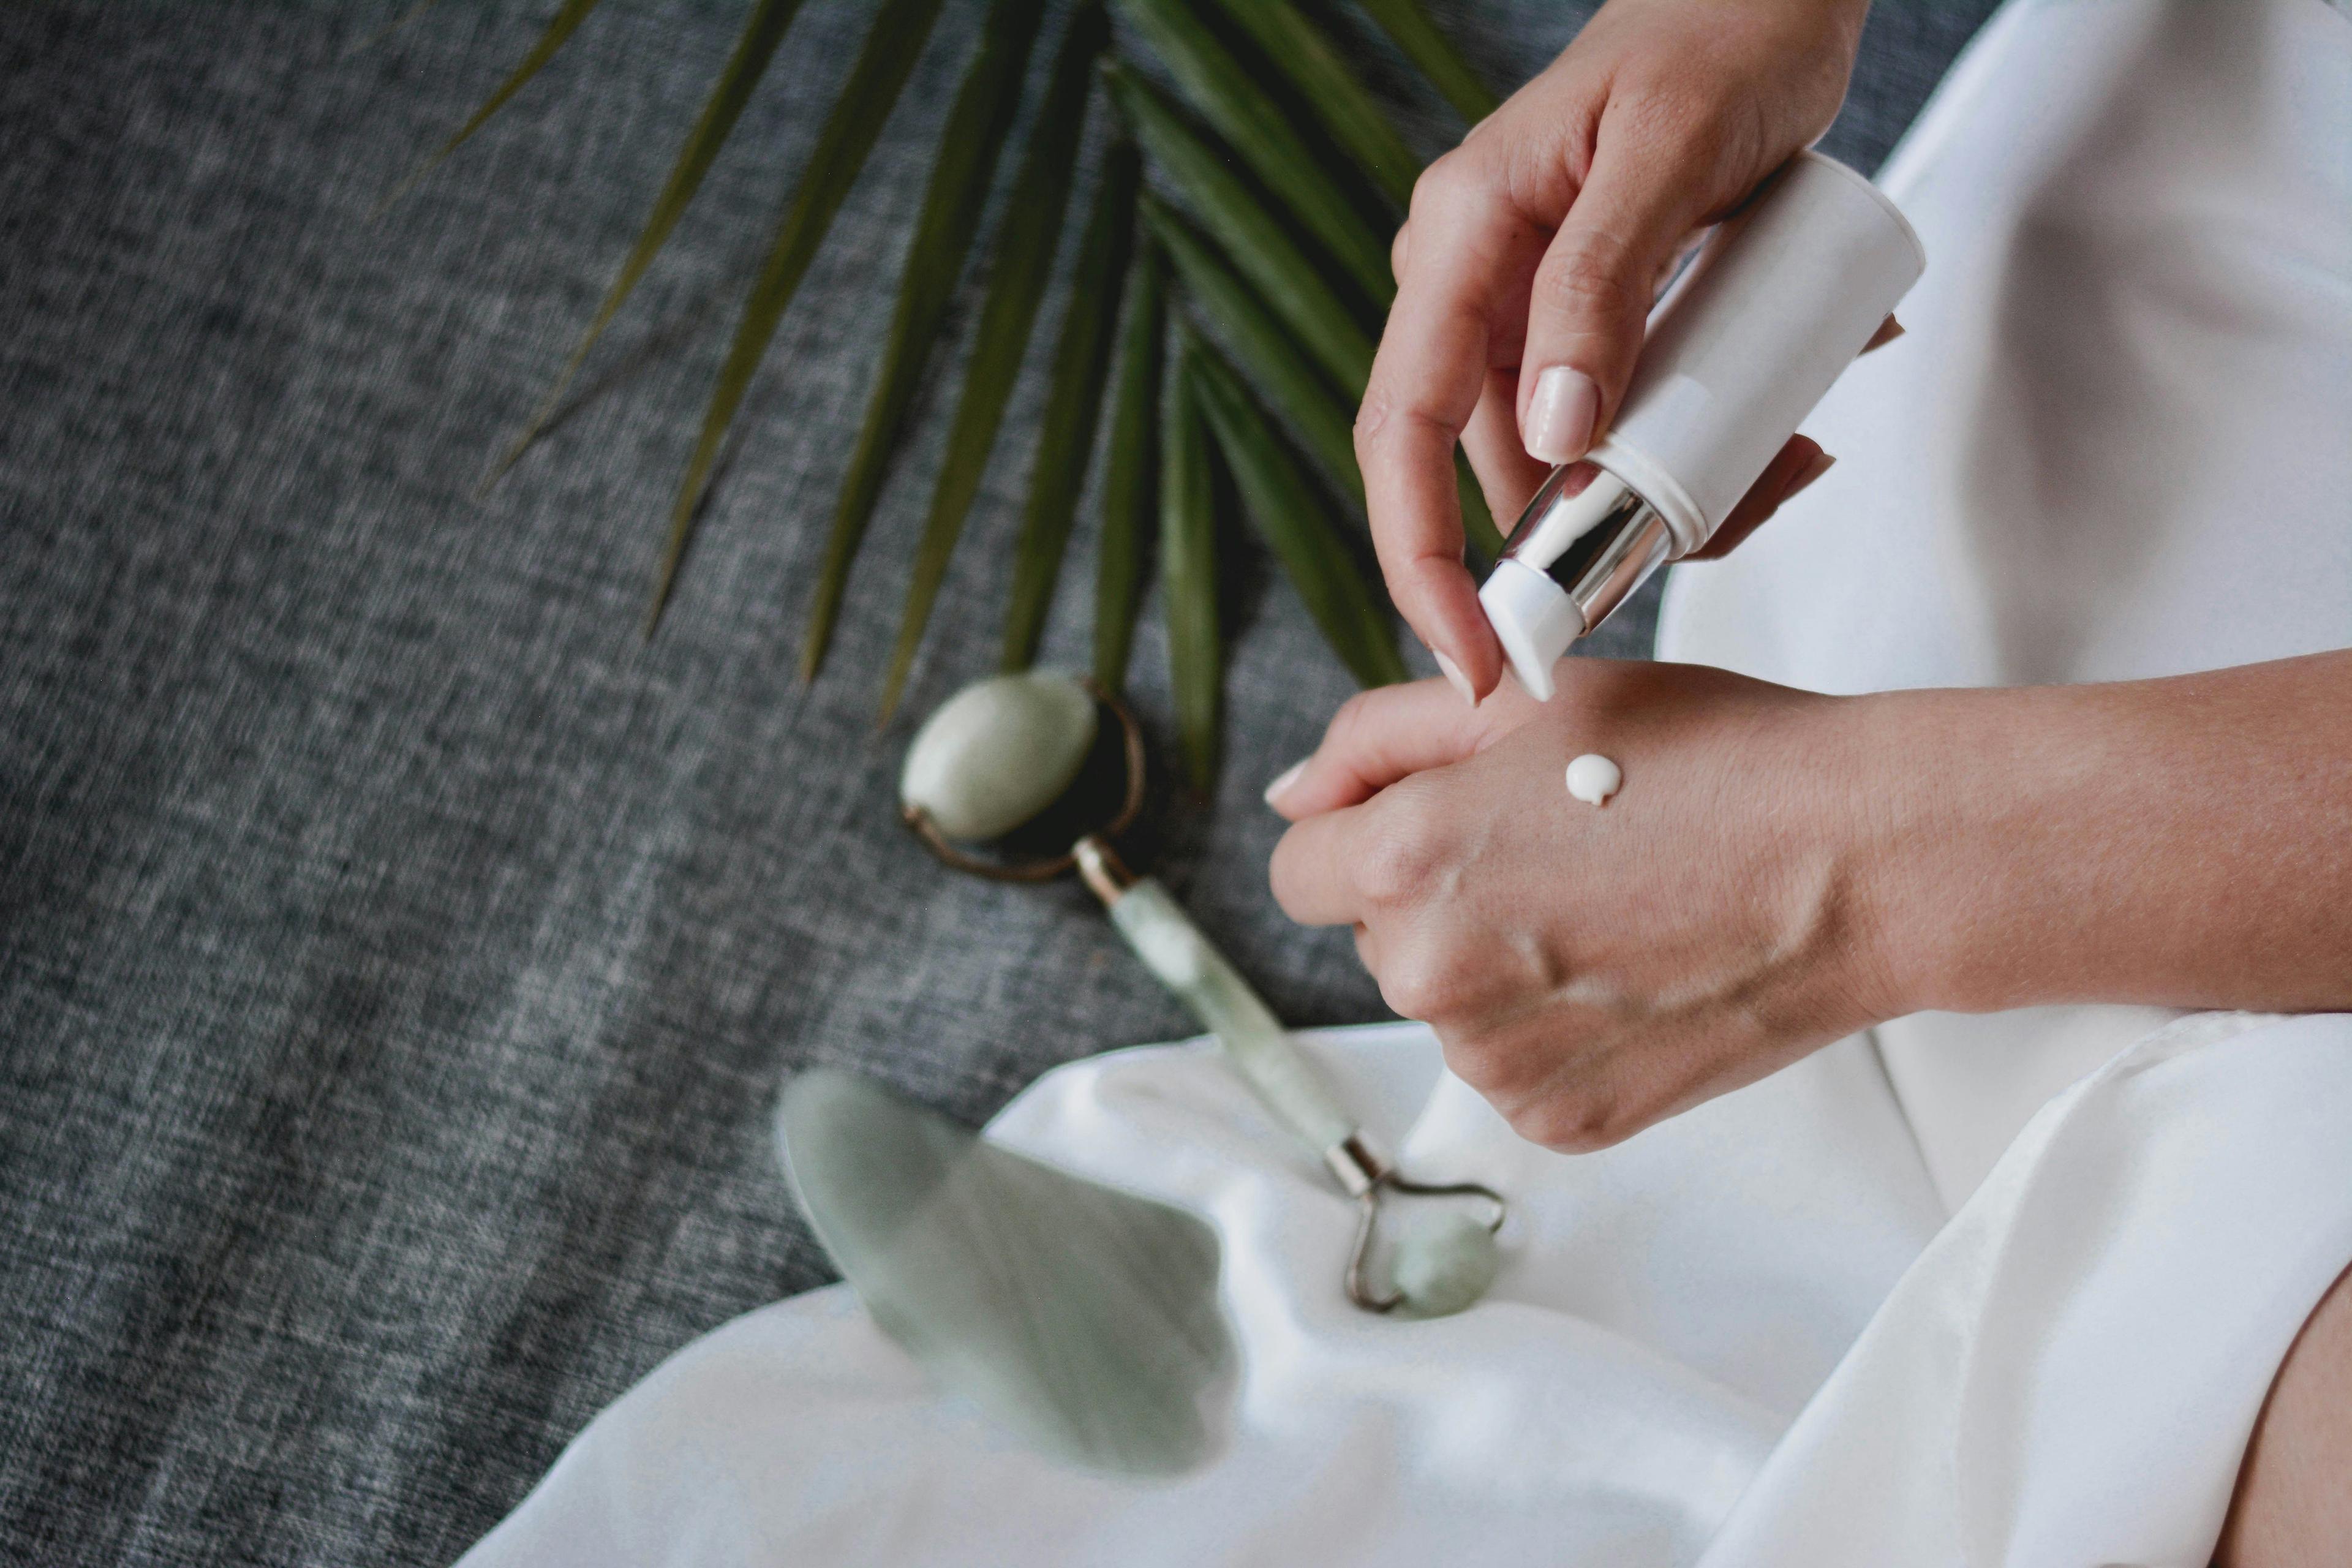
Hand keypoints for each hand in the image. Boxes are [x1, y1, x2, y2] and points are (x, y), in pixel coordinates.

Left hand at [1265, 661, 1902, 1151]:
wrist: (1859, 862)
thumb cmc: (1711, 759)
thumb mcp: (1527, 698)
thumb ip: (1378, 739)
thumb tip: (1293, 797)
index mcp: (1404, 864)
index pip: (1302, 868)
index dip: (1364, 830)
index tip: (1444, 816)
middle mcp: (1430, 979)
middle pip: (1378, 937)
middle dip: (1442, 891)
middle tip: (1567, 846)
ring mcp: (1498, 1064)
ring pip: (1450, 1004)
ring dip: (1502, 961)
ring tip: (1620, 904)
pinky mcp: (1562, 1119)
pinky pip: (1517, 1064)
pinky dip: (1559, 1025)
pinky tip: (1639, 968)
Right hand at [1358, 0, 1871, 699]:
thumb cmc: (1723, 37)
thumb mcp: (1669, 156)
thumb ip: (1601, 287)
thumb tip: (1555, 440)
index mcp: (1460, 239)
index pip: (1401, 431)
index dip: (1419, 559)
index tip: (1473, 654)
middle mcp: (1472, 283)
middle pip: (1487, 466)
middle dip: (1581, 536)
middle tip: (1697, 546)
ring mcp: (1527, 306)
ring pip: (1567, 457)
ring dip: (1666, 490)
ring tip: (1785, 455)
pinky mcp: (1589, 319)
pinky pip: (1619, 419)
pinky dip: (1693, 447)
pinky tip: (1781, 425)